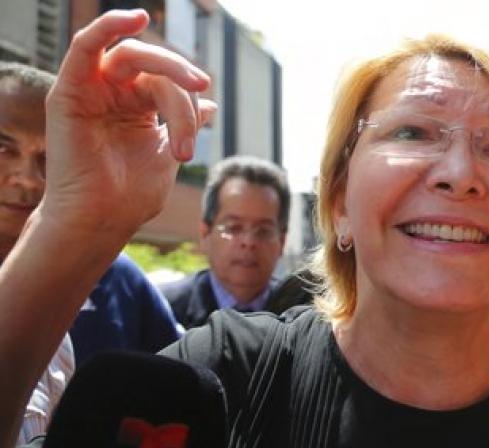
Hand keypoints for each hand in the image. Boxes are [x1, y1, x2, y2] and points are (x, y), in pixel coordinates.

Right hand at [43, 9, 215, 237]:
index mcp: (135, 106)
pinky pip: (86, 46)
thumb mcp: (168, 155)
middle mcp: (113, 93)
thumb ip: (184, 126)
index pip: (168, 84)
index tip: (201, 125)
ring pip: (134, 57)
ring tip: (189, 100)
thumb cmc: (131, 197)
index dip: (189, 100)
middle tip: (201, 91)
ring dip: (168, 70)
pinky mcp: (70, 92)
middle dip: (183, 84)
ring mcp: (91, 91)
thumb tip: (209, 105)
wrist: (101, 221)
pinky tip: (135, 18)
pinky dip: (109, 26)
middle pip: (155, 68)